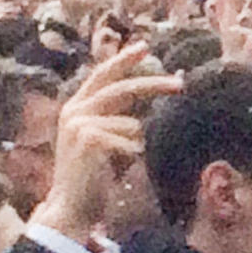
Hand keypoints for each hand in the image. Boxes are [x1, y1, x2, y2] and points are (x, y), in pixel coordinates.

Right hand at [28, 44, 180, 243]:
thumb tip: (152, 100)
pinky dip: (132, 156)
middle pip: (122, 89)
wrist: (72, 206)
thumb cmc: (93, 177)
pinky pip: (131, 141)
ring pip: (132, 124)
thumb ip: (119, 119)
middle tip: (180, 84)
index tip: (144, 46)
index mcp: (76, 108)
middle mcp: (74, 111)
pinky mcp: (90, 137)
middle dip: (153, 85)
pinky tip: (113, 170)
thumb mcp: (106, 141)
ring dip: (135, 146)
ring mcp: (80, 123)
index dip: (123, 60)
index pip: (102, 75)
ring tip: (117, 165)